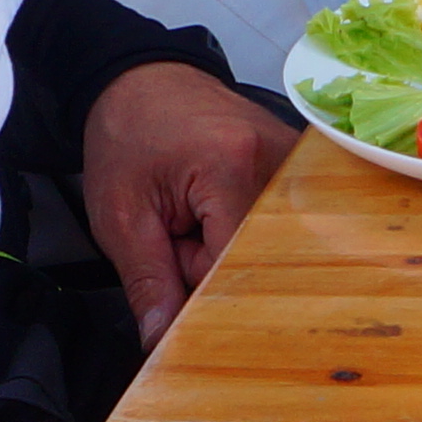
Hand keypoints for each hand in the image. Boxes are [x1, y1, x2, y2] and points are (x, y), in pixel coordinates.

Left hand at [82, 58, 297, 346]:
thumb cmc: (127, 138)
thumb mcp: (121, 217)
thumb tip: (164, 340)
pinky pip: (279, 220)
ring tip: (193, 219)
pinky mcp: (300, 161)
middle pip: (260, 254)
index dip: (200, 288)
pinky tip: (217, 210)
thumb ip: (148, 282)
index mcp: (233, 168)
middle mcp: (281, 159)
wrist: (142, 80)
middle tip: (174, 238)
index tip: (174, 299)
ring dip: (229, 248)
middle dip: (214, 266)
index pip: (235, 264)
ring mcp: (297, 157)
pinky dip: (245, 230)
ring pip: (270, 242)